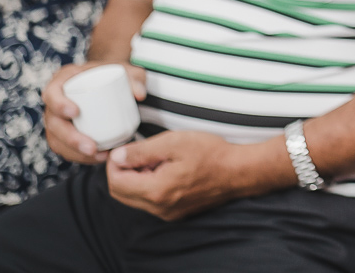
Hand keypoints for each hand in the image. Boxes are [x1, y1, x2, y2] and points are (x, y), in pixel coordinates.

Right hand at [43, 61, 145, 163]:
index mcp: (64, 81)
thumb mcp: (127, 72)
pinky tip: (96, 158)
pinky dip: (79, 156)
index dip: (59, 104)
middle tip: (91, 146)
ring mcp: (57, 119)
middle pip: (54, 123)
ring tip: (99, 156)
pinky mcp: (64, 134)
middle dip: (70, 138)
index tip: (75, 112)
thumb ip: (134, 79)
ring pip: (58, 140)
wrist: (111, 82)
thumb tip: (140, 95)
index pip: (52, 93)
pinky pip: (65, 149)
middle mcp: (56, 102)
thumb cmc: (115, 75)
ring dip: (75, 151)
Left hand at [106, 131, 245, 220]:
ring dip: (136, 179)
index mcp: (156, 190)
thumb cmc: (211, 154)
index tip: (125, 148)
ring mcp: (167, 212)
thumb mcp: (175, 142)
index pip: (116, 182)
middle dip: (123, 172)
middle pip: (121, 194)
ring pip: (135, 198)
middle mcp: (159, 207)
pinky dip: (149, 186)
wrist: (239, 171)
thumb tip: (117, 156)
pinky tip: (166, 170)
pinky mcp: (176, 212)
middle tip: (139, 153)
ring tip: (156, 160)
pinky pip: (150, 202)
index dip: (114, 163)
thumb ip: (142, 151)